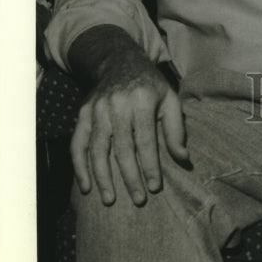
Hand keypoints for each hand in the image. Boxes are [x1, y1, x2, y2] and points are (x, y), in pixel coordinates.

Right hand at [70, 50, 188, 205]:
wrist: (120, 62)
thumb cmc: (150, 85)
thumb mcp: (169, 99)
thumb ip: (176, 129)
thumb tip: (183, 159)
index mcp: (142, 100)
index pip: (146, 140)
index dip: (150, 165)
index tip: (154, 187)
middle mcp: (117, 105)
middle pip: (122, 148)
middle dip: (130, 177)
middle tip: (138, 200)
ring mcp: (97, 109)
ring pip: (98, 149)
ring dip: (103, 177)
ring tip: (110, 199)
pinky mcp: (83, 114)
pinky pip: (78, 144)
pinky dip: (80, 167)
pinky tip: (86, 186)